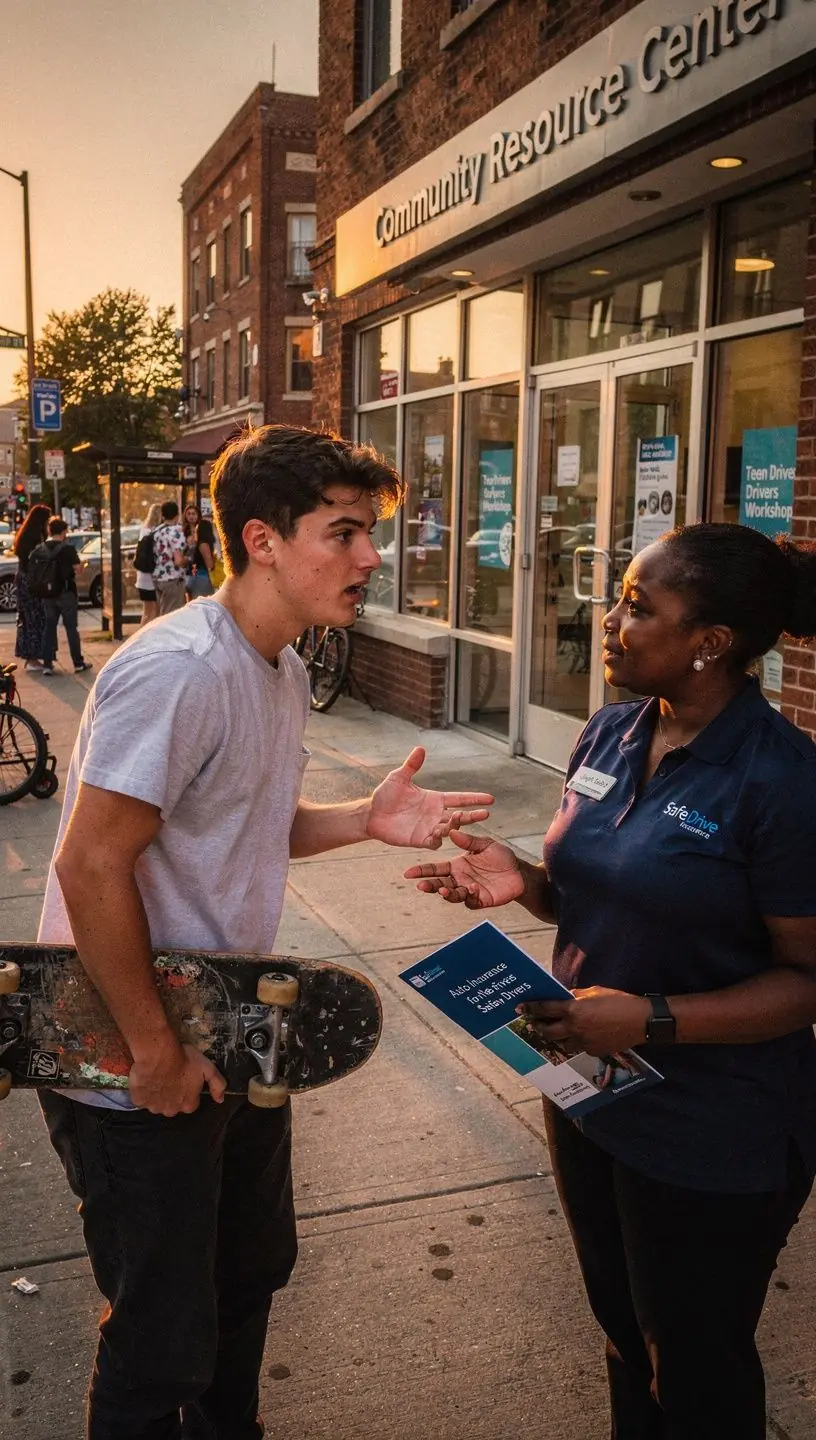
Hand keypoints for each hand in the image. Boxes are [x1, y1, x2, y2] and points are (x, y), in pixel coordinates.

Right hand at [129, 1034, 226, 1115]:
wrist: (159, 1054)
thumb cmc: (184, 1059)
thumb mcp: (208, 1068)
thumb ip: (218, 1084)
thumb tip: (221, 1099)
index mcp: (188, 1105)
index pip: (190, 1102)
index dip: (187, 1090)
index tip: (184, 1078)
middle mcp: (172, 1110)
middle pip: (173, 1105)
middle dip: (172, 1094)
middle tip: (171, 1077)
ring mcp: (154, 1107)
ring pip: (157, 1103)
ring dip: (157, 1094)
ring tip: (158, 1076)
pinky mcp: (139, 1101)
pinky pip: (141, 1099)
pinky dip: (143, 1091)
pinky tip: (146, 1079)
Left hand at [366, 747, 493, 849]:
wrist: (372, 814)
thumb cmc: (386, 795)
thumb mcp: (398, 778)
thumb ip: (411, 765)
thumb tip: (420, 748)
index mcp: (435, 799)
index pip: (459, 798)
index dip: (474, 798)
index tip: (490, 798)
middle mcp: (436, 814)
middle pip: (460, 815)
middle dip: (473, 815)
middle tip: (486, 814)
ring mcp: (430, 828)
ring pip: (450, 829)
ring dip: (455, 825)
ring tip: (457, 819)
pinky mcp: (420, 840)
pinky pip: (434, 842)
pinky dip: (439, 840)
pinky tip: (440, 835)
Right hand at [404, 829, 523, 908]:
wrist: (519, 872)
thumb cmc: (501, 857)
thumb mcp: (485, 845)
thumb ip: (469, 841)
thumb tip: (452, 832)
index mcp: (456, 865)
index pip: (435, 869)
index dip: (422, 871)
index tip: (408, 873)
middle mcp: (460, 879)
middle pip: (440, 884)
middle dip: (430, 886)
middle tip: (421, 886)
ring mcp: (469, 891)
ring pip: (452, 895)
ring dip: (447, 893)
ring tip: (444, 890)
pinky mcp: (481, 900)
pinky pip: (471, 901)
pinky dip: (469, 896)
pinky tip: (472, 888)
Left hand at [517, 986, 650, 1056]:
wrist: (641, 1021)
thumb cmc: (619, 1001)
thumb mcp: (595, 992)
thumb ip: (577, 996)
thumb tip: (565, 997)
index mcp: (573, 1010)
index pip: (545, 1009)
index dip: (531, 1008)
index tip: (520, 1008)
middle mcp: (575, 1028)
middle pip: (548, 1031)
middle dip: (538, 1026)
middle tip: (534, 1022)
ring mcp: (584, 1043)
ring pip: (562, 1042)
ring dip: (557, 1036)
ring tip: (556, 1030)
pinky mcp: (593, 1051)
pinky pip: (579, 1047)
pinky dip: (576, 1041)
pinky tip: (582, 1034)